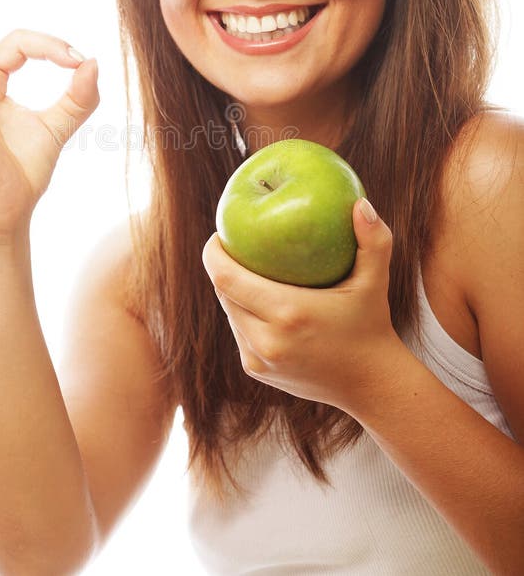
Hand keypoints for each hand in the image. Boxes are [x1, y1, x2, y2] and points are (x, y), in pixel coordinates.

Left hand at [202, 198, 403, 412]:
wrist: (371, 385)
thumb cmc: (372, 325)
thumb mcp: (375, 282)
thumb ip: (374, 241)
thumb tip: (361, 204)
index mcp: (288, 313)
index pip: (226, 277)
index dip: (213, 253)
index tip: (220, 233)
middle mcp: (267, 340)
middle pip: (223, 293)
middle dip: (221, 266)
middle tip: (232, 243)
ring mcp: (259, 359)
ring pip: (229, 312)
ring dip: (231, 290)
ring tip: (241, 265)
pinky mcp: (257, 370)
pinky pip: (239, 332)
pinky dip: (243, 312)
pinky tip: (252, 295)